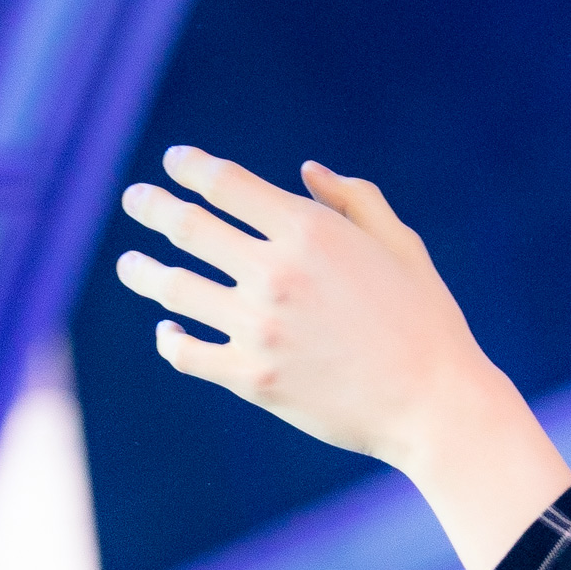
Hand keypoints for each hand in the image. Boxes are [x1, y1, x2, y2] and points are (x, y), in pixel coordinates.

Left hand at [113, 147, 570, 569]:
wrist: (437, 406)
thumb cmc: (428, 323)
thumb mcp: (403, 248)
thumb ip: (355, 201)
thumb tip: (306, 172)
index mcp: (310, 232)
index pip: (225, 184)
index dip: (191, 166)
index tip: (174, 162)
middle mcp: (275, 273)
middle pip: (186, 225)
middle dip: (152, 205)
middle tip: (136, 199)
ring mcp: (258, 328)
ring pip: (173, 287)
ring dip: (143, 271)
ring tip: (133, 265)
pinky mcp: (252, 378)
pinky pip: (187, 352)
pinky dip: (170, 339)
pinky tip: (169, 331)